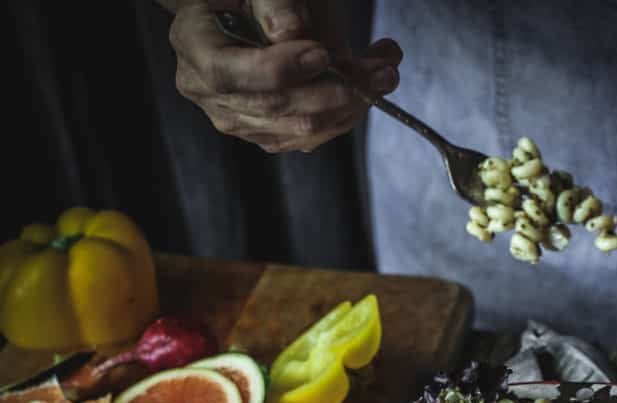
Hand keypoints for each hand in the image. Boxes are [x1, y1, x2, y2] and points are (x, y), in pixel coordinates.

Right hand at [169, 1, 401, 152]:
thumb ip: (272, 2)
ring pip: (296, 130)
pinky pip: (307, 138)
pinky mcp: (265, 134)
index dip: (278, 70)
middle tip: (379, 72)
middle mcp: (208, 92)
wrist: (241, 8)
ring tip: (385, 75)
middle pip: (271, 108)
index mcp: (194, 45)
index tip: (322, 55)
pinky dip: (344, 116)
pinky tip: (371, 89)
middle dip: (330, 92)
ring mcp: (237, 119)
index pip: (229, 73)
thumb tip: (293, 32)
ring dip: (348, 107)